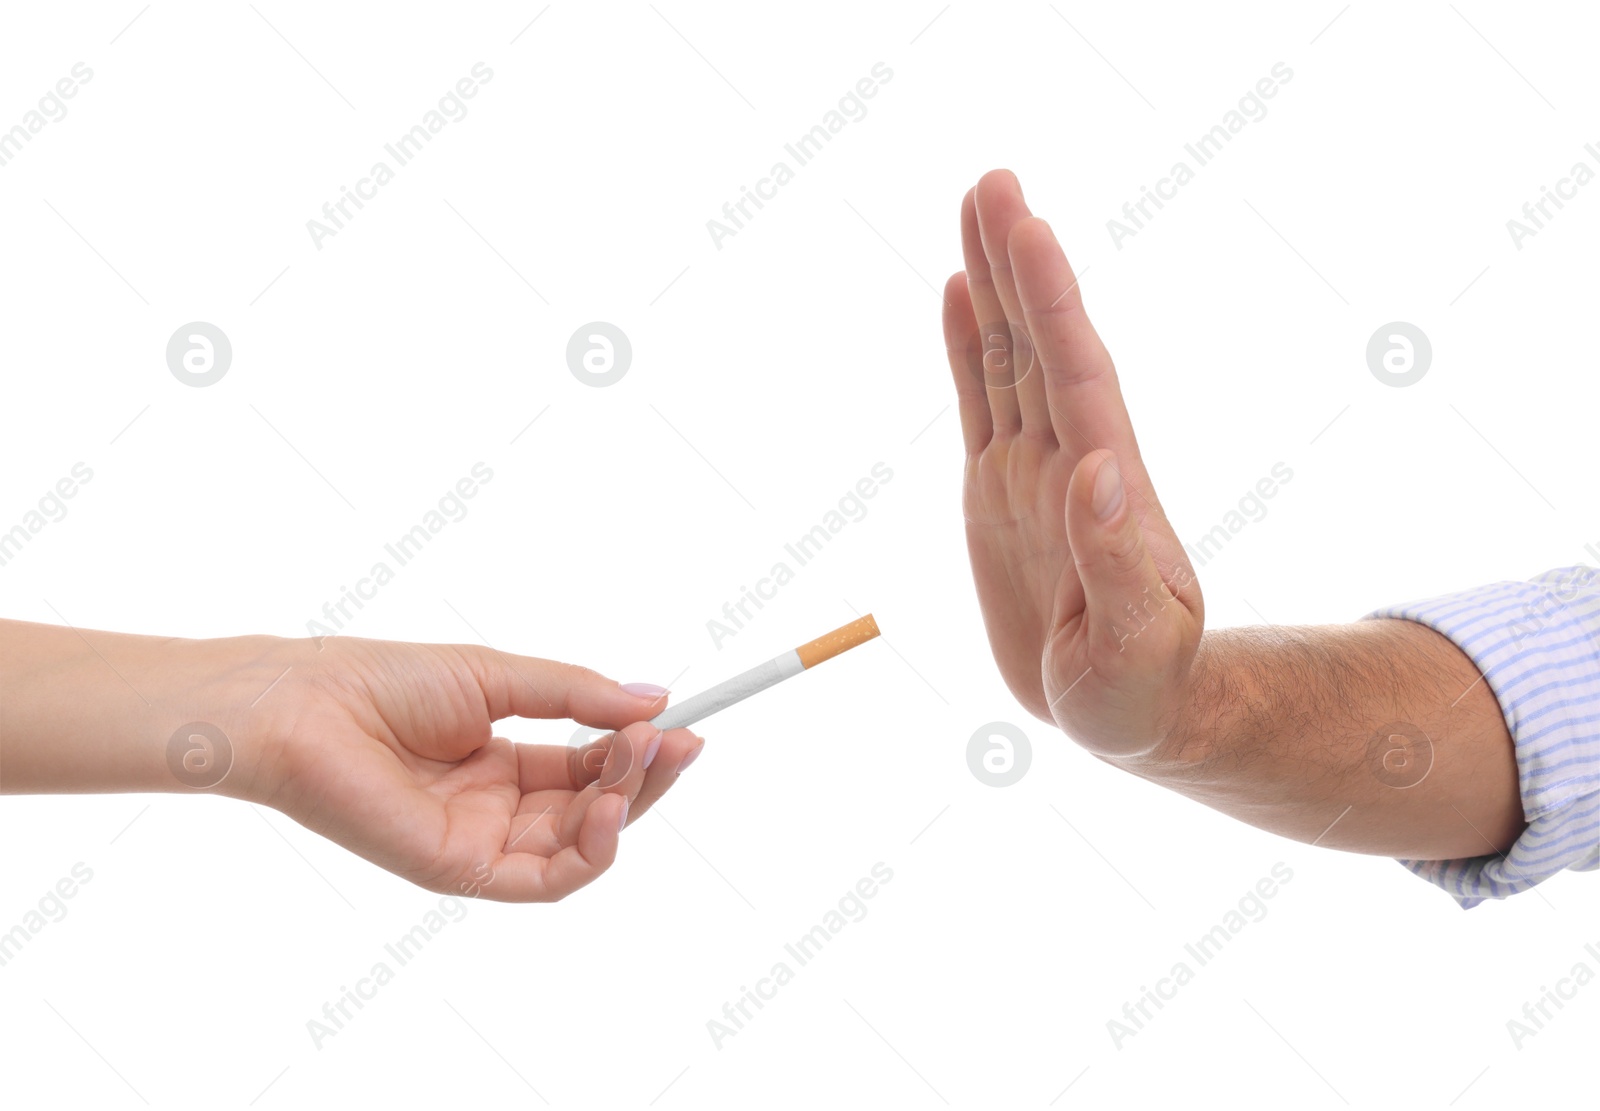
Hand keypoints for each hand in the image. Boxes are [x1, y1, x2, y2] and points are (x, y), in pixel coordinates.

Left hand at [236, 636, 702, 901]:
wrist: (303, 706)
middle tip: (679, 740)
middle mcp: (496, 809)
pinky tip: (613, 808)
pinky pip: (544, 880)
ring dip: (627, 805)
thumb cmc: (381, 681)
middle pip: (594, 807)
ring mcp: (479, 843)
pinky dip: (591, 852)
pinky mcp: (460, 870)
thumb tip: (654, 699)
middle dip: (643, 775)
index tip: (682, 723)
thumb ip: (575, 694)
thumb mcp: (498, 677)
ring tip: (648, 757)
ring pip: (580, 846)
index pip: (588, 766)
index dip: (637, 749)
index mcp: (501, 763)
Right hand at [941, 170, 1203, 757]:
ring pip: (1008, 359)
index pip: (1075, 374)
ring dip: (993, 286)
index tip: (1029, 229)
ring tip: (975, 210)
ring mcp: (1033, 471)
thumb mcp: (1136, 642)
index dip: (1051, 302)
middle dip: (1018, 264)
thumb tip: (1099, 471)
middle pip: (1040, 343)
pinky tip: (956, 296)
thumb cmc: (1143, 689)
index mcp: (1105, 487)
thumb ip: (1117, 558)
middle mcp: (1069, 459)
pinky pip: (981, 404)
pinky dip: (967, 348)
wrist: (1131, 710)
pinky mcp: (1000, 494)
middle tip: (994, 182)